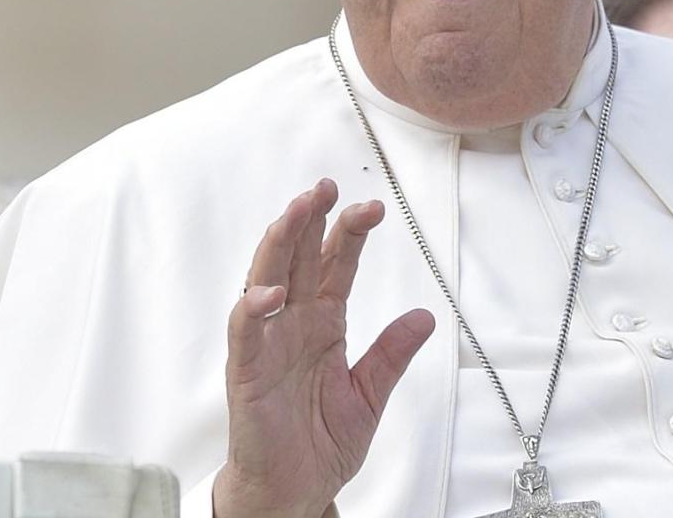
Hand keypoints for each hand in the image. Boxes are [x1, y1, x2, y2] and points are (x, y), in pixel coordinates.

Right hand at [213, 179, 435, 517]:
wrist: (295, 491)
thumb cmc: (321, 442)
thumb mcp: (371, 395)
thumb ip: (392, 354)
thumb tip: (426, 316)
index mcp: (322, 323)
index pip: (334, 265)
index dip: (348, 233)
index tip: (372, 207)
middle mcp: (292, 324)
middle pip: (298, 259)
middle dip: (310, 220)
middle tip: (326, 186)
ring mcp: (267, 345)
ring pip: (266, 280)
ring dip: (279, 245)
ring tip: (295, 211)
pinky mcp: (247, 373)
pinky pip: (246, 334)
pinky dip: (254, 310)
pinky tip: (270, 291)